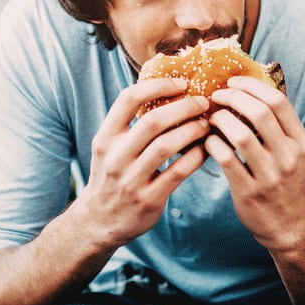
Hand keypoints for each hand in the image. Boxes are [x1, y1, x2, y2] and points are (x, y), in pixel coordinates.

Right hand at [75, 78, 211, 247]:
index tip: (181, 83)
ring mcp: (131, 180)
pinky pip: (178, 172)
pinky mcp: (148, 200)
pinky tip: (205, 150)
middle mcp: (115, 157)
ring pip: (167, 146)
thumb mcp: (110, 147)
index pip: (128, 99)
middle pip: (153, 121)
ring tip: (206, 124)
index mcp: (106, 138)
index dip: (158, 86)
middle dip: (183, 107)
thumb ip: (130, 123)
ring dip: (192, 131)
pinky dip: (196, 157)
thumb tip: (168, 89)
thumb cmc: (112, 175)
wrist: (98, 222)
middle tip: (203, 102)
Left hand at [206, 76, 304, 252]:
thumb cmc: (285, 182)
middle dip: (233, 98)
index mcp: (300, 142)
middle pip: (260, 113)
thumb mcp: (293, 152)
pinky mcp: (249, 192)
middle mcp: (288, 156)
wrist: (289, 225)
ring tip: (211, 118)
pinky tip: (208, 141)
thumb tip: (249, 91)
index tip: (233, 82)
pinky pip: (226, 159)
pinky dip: (213, 144)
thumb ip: (278, 126)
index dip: (252, 86)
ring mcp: (269, 175)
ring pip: (241, 135)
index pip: (278, 102)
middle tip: (216, 96)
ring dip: (220, 120)